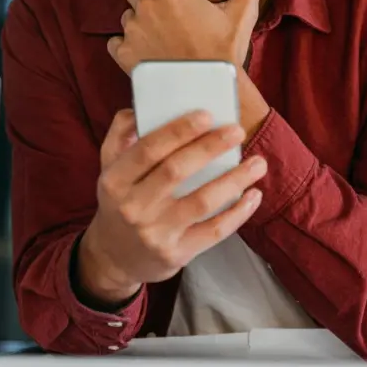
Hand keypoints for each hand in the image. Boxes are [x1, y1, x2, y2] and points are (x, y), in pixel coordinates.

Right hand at [76, 109, 267, 304]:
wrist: (114, 258)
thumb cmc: (120, 202)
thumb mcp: (108, 168)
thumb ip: (121, 135)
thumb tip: (141, 108)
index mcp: (115, 180)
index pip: (148, 149)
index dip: (178, 131)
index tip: (206, 115)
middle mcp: (133, 207)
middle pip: (176, 171)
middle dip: (211, 147)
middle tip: (237, 131)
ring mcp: (155, 233)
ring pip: (202, 202)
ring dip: (234, 180)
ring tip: (258, 163)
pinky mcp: (177, 253)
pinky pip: (214, 231)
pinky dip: (238, 213)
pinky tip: (254, 195)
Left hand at [108, 0, 275, 73]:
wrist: (210, 89)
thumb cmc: (227, 51)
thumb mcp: (242, 12)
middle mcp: (147, 6)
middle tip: (166, 16)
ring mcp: (133, 31)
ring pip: (126, 15)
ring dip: (138, 22)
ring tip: (160, 37)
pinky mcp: (124, 55)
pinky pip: (115, 41)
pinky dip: (126, 46)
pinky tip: (147, 53)